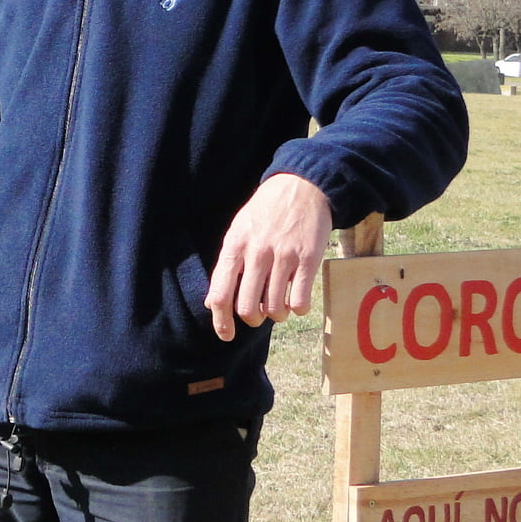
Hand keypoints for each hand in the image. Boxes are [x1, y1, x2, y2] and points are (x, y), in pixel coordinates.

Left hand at [205, 173, 332, 341]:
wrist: (302, 186)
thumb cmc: (265, 212)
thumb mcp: (238, 231)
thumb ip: (226, 266)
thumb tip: (212, 303)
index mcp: (234, 246)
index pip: (220, 294)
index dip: (221, 321)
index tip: (226, 335)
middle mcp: (257, 252)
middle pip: (248, 308)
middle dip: (253, 320)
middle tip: (259, 314)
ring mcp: (284, 256)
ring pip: (275, 309)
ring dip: (276, 315)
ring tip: (278, 304)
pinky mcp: (309, 259)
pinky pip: (300, 302)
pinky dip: (297, 308)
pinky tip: (296, 299)